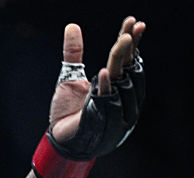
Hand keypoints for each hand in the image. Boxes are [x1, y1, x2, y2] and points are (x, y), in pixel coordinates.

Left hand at [49, 16, 145, 143]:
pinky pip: (108, 103)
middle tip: (127, 31)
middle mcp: (121, 97)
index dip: (132, 42)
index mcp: (116, 84)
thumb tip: (71, 26)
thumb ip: (73, 53)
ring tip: (121, 42)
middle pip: (128, 69)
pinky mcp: (104, 123)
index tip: (133, 22)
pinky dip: (106, 87)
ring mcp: (116, 111)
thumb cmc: (67, 111)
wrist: (59, 139)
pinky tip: (104, 72)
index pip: (128, 60)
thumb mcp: (69, 77)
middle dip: (128, 50)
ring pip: (123, 84)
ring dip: (122, 63)